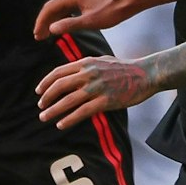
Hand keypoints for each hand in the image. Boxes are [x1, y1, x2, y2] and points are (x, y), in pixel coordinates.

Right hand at [35, 0, 135, 39]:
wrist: (129, 1)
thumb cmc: (111, 11)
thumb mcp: (89, 21)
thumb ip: (69, 25)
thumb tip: (51, 29)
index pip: (49, 8)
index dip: (41, 22)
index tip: (36, 35)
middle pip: (53, 6)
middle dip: (45, 22)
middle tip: (39, 37)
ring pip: (60, 7)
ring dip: (53, 20)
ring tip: (47, 34)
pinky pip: (68, 6)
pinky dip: (62, 16)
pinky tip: (61, 26)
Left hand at [36, 53, 153, 128]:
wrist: (147, 73)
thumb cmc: (125, 68)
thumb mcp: (102, 60)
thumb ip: (86, 65)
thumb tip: (71, 71)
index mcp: (86, 63)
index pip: (59, 72)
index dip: (46, 82)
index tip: (38, 92)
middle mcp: (89, 74)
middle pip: (59, 86)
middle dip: (46, 97)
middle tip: (39, 107)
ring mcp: (97, 87)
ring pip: (68, 100)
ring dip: (53, 110)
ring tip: (44, 117)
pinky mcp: (106, 101)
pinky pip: (82, 112)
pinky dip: (69, 119)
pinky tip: (61, 125)